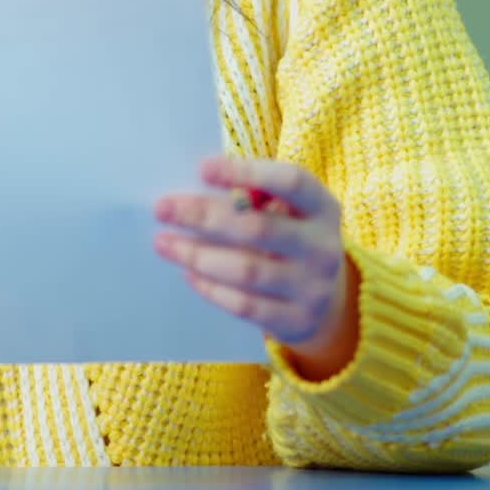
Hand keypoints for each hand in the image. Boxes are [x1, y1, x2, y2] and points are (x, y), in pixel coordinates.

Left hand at [154, 157, 359, 380]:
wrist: (328, 300)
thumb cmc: (290, 237)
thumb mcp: (288, 210)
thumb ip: (254, 196)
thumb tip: (195, 188)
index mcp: (322, 208)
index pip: (292, 182)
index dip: (247, 173)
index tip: (202, 168)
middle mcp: (323, 247)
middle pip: (258, 228)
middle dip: (203, 216)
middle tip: (162, 208)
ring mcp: (313, 288)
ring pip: (247, 270)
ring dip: (197, 254)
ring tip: (163, 242)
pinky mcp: (297, 320)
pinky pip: (246, 305)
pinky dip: (212, 288)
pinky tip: (188, 272)